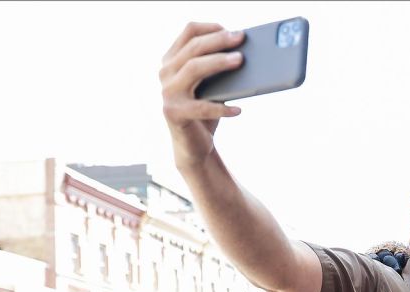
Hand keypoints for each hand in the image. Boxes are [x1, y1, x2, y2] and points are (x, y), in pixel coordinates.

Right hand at [159, 22, 246, 170]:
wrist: (194, 145)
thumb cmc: (205, 109)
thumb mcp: (211, 84)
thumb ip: (217, 67)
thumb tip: (244, 51)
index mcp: (172, 60)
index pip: (189, 32)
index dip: (211, 27)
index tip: (233, 30)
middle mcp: (166, 73)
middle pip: (193, 48)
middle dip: (219, 41)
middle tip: (241, 39)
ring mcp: (168, 93)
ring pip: (193, 68)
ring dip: (218, 62)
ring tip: (240, 61)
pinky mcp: (174, 113)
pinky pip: (201, 107)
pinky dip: (222, 108)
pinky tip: (238, 109)